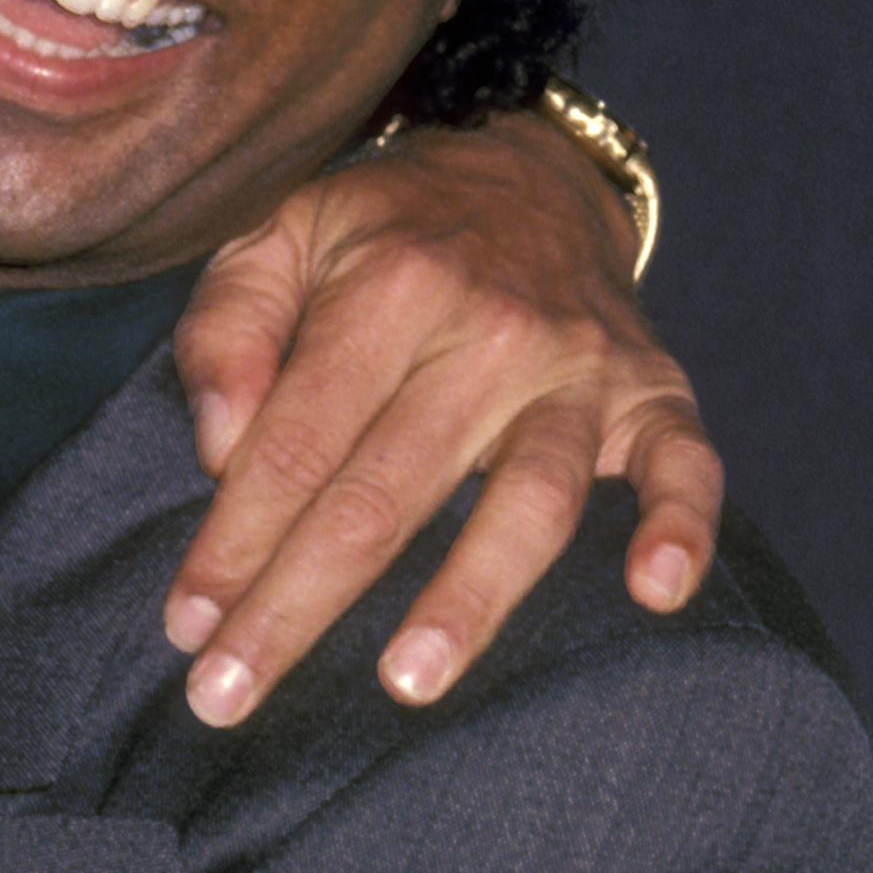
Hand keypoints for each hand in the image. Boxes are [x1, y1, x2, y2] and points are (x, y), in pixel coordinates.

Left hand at [165, 111, 721, 723]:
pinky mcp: (656, 396)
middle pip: (385, 492)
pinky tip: (656, 593)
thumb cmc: (384, 231)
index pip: (297, 441)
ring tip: (406, 683)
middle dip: (299, 605)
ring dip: (468, 597)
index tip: (186, 626)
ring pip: (528, 500)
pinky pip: (685, 466)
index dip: (235, 539)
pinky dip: (680, 525)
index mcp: (391, 287)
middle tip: (230, 699)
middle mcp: (492, 330)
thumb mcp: (280, 231)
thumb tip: (220, 448)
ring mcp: (581, 370)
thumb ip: (227, 325)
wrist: (533, 174)